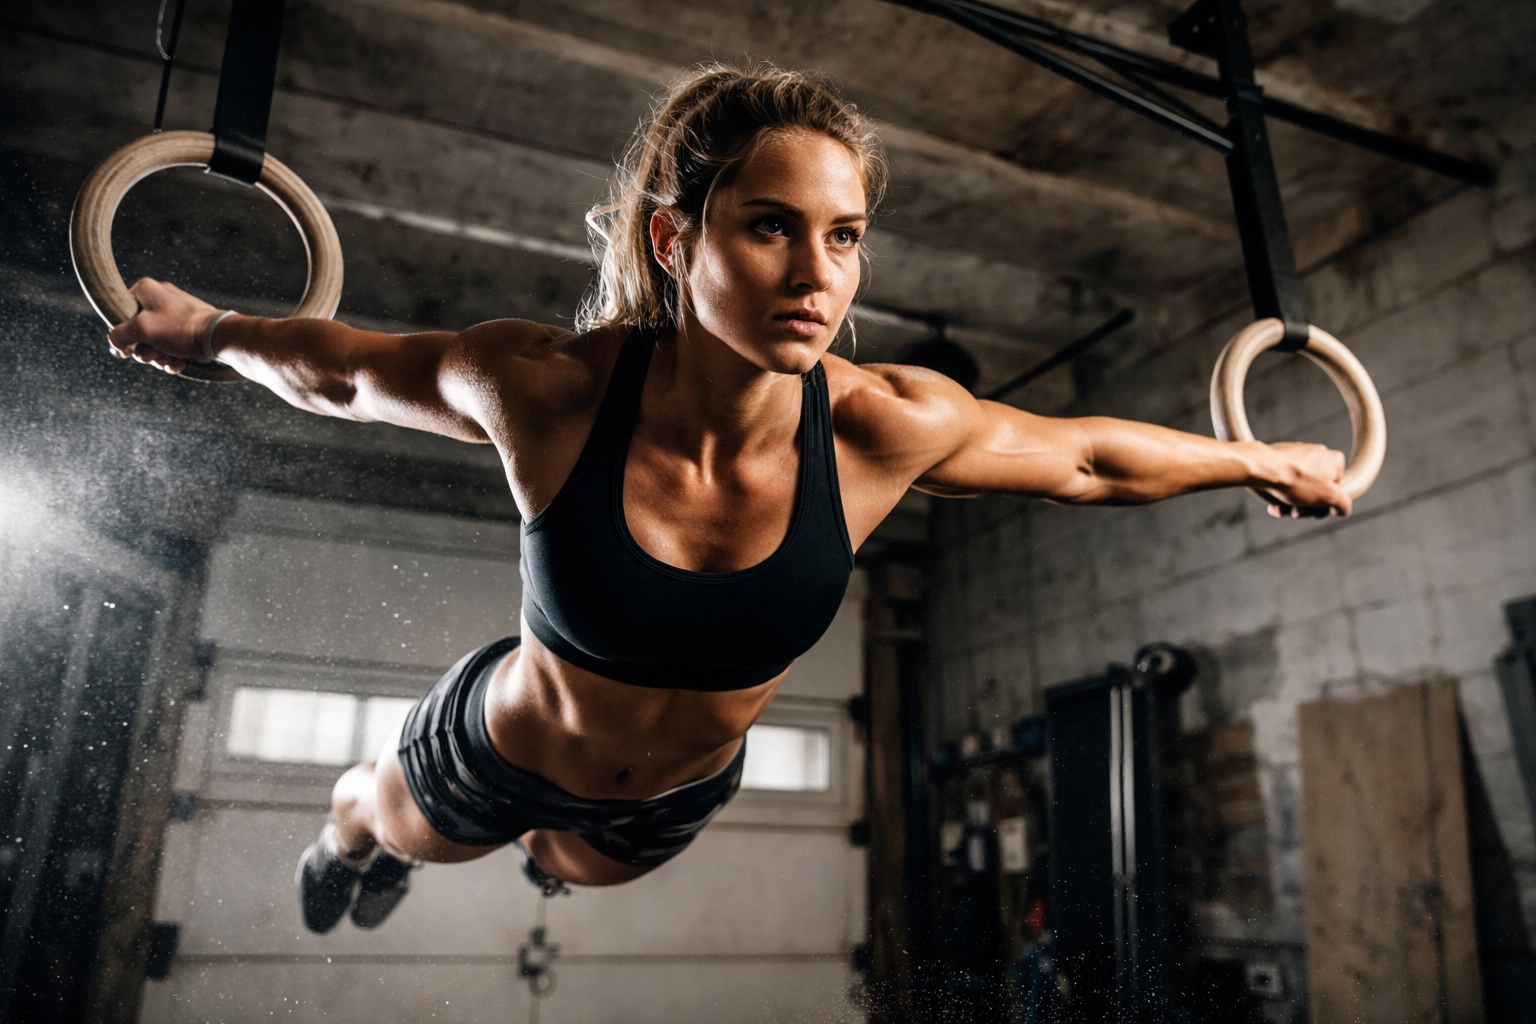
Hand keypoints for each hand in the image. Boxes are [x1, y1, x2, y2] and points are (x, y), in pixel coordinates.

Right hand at [106, 278, 221, 374]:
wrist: (217, 338)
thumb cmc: (179, 328)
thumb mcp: (142, 329)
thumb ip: (118, 336)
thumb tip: (117, 346)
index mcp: (146, 289)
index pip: (119, 312)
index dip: (123, 334)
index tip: (131, 347)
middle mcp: (159, 298)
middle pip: (137, 331)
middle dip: (144, 350)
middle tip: (152, 356)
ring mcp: (174, 314)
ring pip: (154, 342)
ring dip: (158, 356)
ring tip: (169, 360)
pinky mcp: (185, 329)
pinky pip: (169, 345)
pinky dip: (171, 357)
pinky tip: (179, 363)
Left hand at [1260, 441, 1350, 518]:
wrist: (1263, 468)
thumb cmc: (1297, 480)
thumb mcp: (1329, 497)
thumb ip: (1343, 504)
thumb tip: (1342, 509)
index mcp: (1334, 460)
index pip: (1336, 490)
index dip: (1325, 506)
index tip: (1314, 514)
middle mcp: (1317, 454)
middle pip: (1316, 491)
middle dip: (1306, 507)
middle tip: (1296, 513)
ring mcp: (1297, 456)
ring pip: (1298, 488)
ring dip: (1291, 504)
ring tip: (1281, 509)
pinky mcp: (1279, 459)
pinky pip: (1284, 481)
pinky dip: (1280, 495)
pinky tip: (1273, 504)